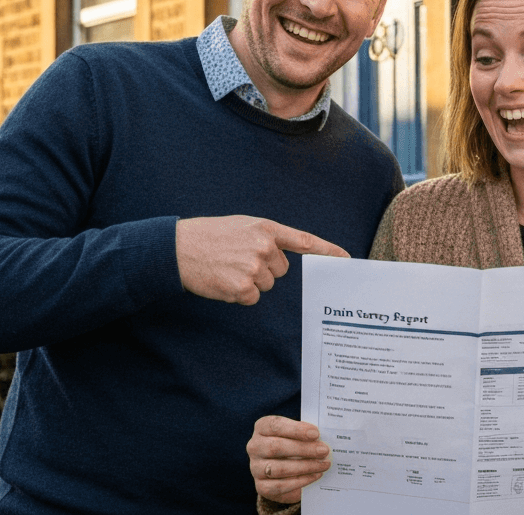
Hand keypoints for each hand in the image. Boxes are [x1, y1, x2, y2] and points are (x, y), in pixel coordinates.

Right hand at [175, 216, 347, 304]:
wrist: (177, 248)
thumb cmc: (209, 236)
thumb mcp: (241, 226)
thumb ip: (266, 237)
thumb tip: (282, 258)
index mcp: (265, 228)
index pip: (303, 240)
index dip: (327, 250)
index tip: (346, 259)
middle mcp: (264, 247)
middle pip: (280, 271)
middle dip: (263, 269)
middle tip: (238, 260)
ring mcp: (254, 268)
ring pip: (266, 285)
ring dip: (249, 282)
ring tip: (227, 268)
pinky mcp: (242, 287)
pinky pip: (252, 298)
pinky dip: (239, 294)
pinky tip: (223, 280)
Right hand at [247, 415, 331, 503]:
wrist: (282, 468)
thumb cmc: (293, 443)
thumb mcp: (297, 433)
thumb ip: (306, 434)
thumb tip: (322, 440)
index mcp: (262, 427)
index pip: (275, 425)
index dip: (296, 429)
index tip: (316, 433)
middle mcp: (255, 446)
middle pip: (276, 447)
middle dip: (303, 449)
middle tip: (324, 451)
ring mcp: (255, 467)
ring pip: (279, 468)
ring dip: (305, 467)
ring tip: (323, 465)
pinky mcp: (261, 486)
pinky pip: (280, 485)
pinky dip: (300, 481)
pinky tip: (315, 475)